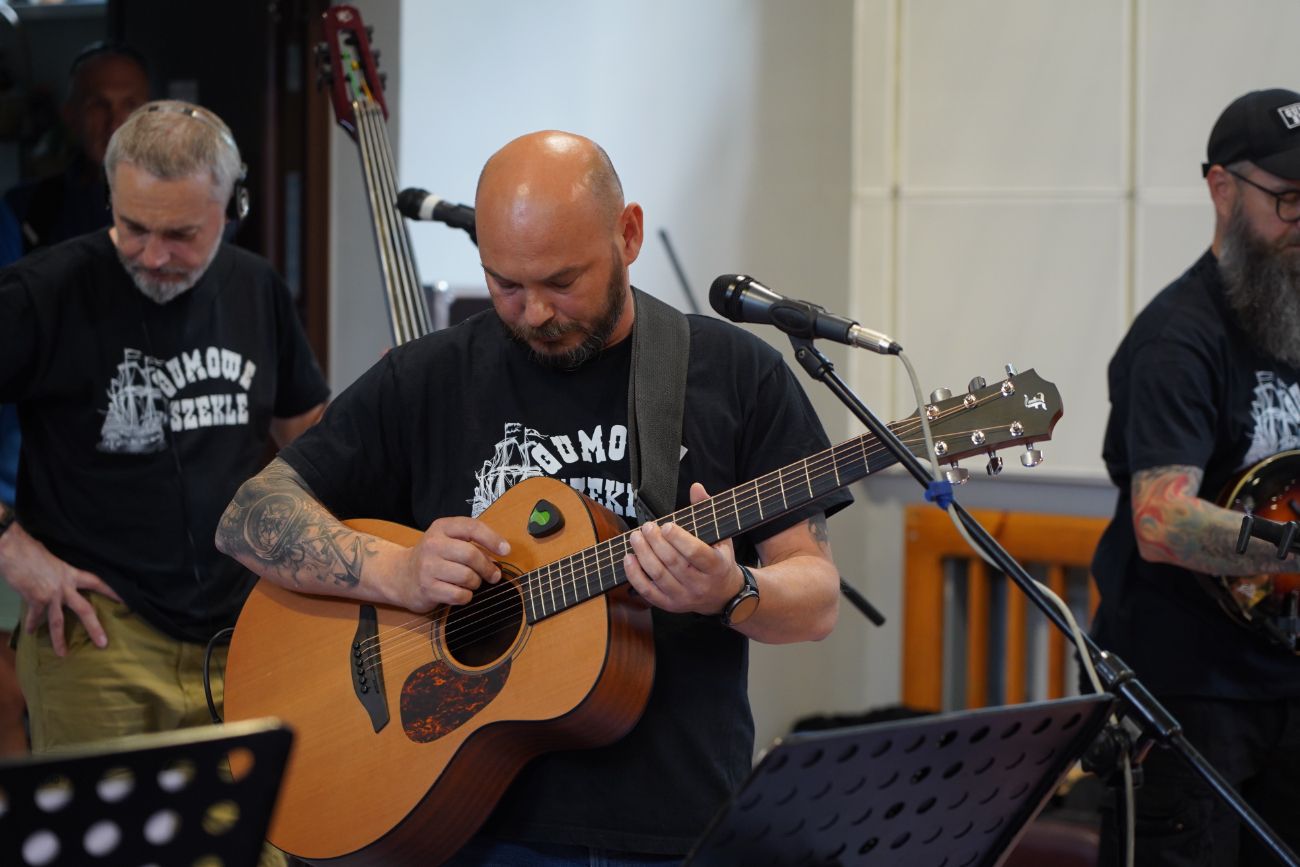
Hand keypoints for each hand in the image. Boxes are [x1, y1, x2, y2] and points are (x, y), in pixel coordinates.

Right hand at [0, 523, 120, 655]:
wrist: (15, 550)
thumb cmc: (33, 551)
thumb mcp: (54, 559)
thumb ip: (60, 571)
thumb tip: (60, 577)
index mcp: (72, 574)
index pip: (98, 583)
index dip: (112, 592)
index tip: (125, 602)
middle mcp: (65, 587)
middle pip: (84, 610)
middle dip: (94, 628)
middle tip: (103, 644)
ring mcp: (50, 595)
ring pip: (58, 622)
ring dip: (59, 639)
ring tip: (63, 654)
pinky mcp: (35, 600)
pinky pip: (35, 617)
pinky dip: (32, 624)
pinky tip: (31, 632)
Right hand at [385, 516, 509, 611]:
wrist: (401, 576)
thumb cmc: (434, 557)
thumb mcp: (448, 541)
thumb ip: (472, 543)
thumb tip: (500, 555)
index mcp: (441, 527)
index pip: (472, 527)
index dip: (493, 539)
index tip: (506, 550)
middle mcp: (432, 544)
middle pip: (471, 555)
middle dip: (488, 568)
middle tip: (494, 575)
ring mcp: (428, 567)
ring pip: (467, 577)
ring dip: (476, 583)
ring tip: (472, 582)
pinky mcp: (427, 588)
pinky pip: (459, 595)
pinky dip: (466, 596)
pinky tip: (461, 592)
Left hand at [624, 483, 741, 614]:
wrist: (723, 595)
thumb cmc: (719, 559)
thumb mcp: (721, 536)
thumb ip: (707, 510)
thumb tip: (696, 487)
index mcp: (716, 567)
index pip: (696, 553)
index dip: (679, 539)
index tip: (666, 525)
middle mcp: (700, 585)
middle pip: (673, 563)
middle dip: (656, 543)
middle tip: (646, 527)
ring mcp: (684, 597)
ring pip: (659, 576)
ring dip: (643, 555)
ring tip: (635, 537)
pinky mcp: (670, 605)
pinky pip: (648, 592)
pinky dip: (635, 575)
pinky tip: (629, 558)